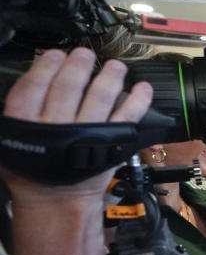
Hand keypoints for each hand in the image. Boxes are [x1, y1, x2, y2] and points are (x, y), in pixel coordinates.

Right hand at [1, 48, 151, 199]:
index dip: (44, 67)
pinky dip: (138, 100)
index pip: (32, 88)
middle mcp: (57, 129)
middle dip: (79, 66)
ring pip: (99, 97)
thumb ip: (18, 111)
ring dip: (109, 76)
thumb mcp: (11, 140)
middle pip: (68, 88)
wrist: (57, 200)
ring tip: (115, 66)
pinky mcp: (111, 144)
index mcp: (25, 126)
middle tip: (85, 54)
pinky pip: (127, 117)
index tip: (54, 55)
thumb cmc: (35, 170)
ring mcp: (87, 136)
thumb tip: (32, 75)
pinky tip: (143, 88)